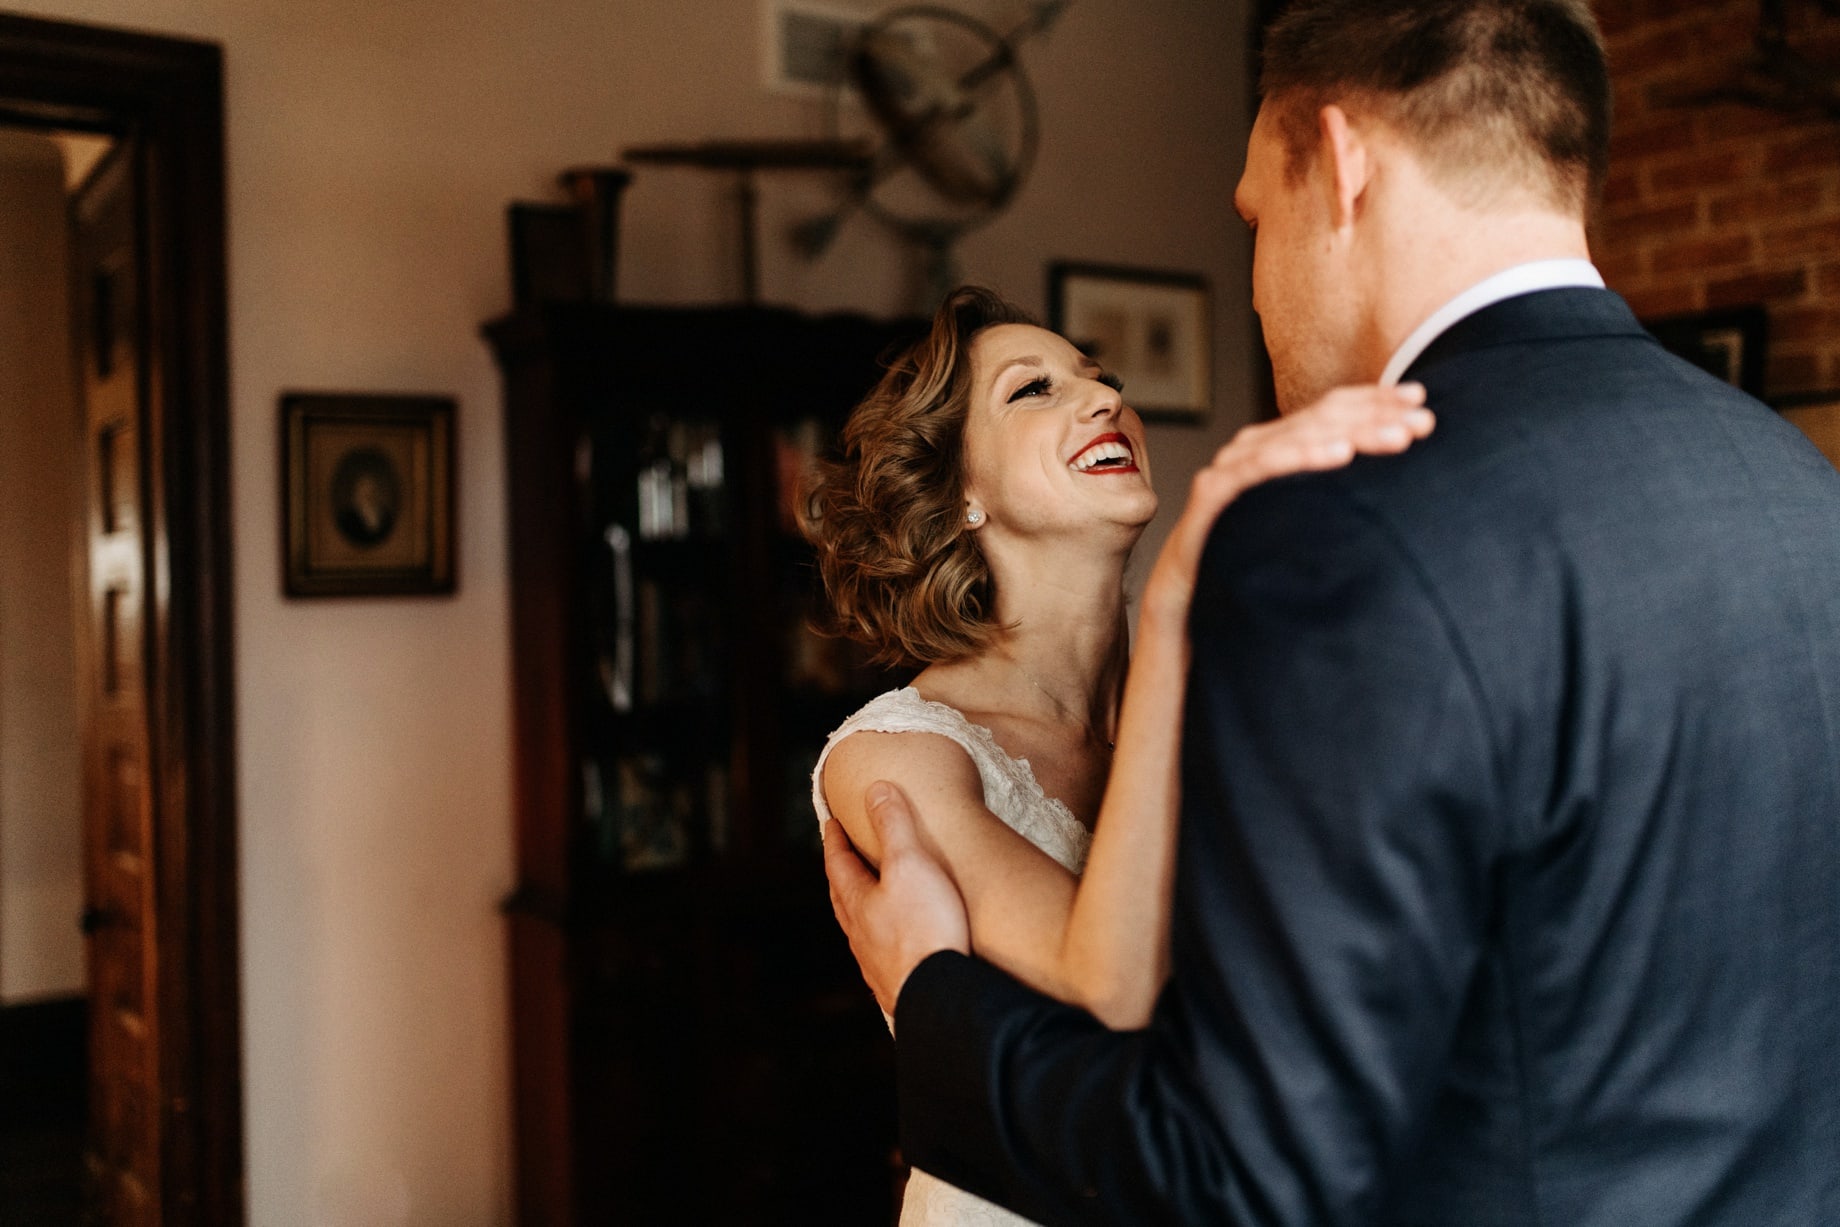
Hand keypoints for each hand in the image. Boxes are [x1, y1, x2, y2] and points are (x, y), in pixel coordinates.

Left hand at [822, 780, 970, 1017]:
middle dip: (841, 873)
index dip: (834, 840)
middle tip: (842, 857)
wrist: (938, 995)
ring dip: (859, 908)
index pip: (838, 863)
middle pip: (842, 897)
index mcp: (858, 902)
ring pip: (859, 928)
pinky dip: (881, 938)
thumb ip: (894, 826)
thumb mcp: (911, 864)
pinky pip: (880, 953)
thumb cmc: (924, 929)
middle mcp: (860, 934)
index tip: (829, 823)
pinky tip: (893, 945)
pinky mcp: (896, 982)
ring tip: (867, 899)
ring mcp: (875, 961)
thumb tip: (875, 789)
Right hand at [1142, 383, 1434, 625]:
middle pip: (1321, 418)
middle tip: (1422, 421)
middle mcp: (1254, 448)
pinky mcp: (1215, 492)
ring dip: (1352, 434)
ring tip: (1396, 437)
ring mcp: (1233, 466)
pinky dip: (1301, 457)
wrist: (1187, 598)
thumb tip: (1391, 477)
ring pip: (1298, 437)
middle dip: (1377, 416)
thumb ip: (1332, 494)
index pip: (1331, 411)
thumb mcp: (1300, 519)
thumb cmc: (1247, 559)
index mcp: (1277, 447)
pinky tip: (1338, 455)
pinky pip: (1262, 469)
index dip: (1375, 401)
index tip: (1420, 400)